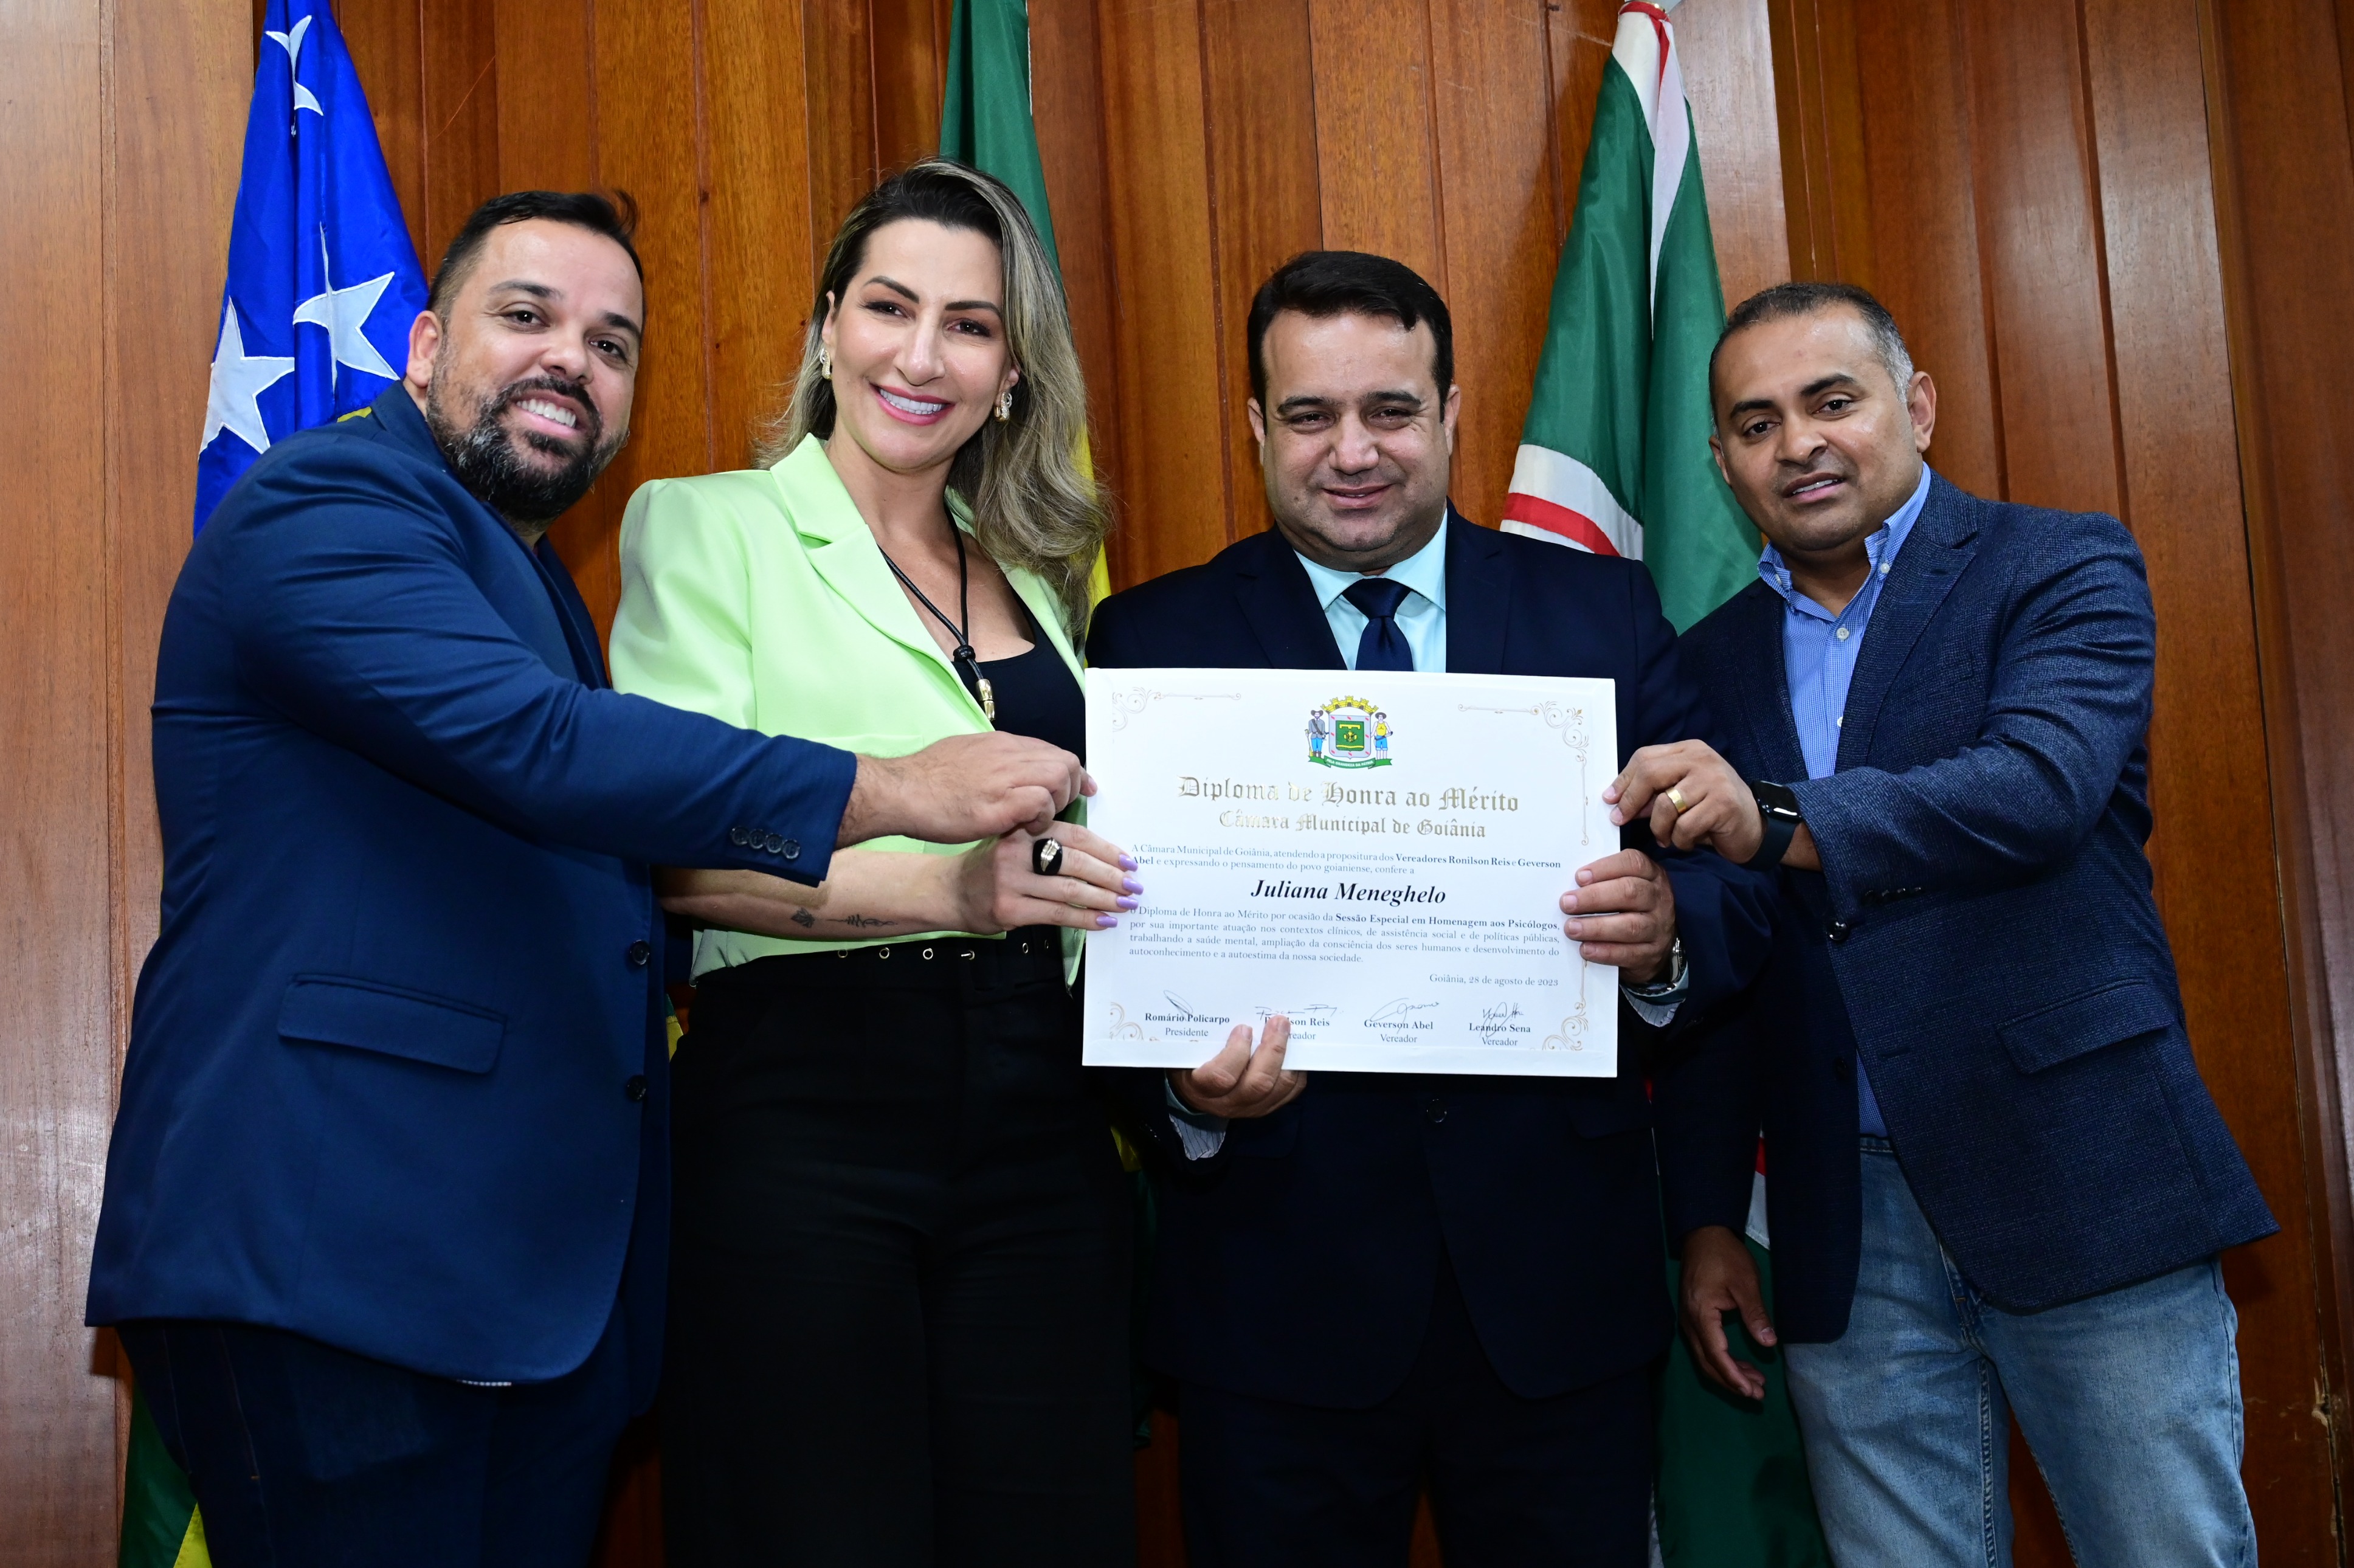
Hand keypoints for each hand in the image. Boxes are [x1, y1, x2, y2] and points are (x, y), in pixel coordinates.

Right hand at [839, 733, 1091, 846]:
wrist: (898, 791)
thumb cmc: (923, 780)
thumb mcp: (963, 755)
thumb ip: (991, 760)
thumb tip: (1007, 766)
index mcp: (1000, 743)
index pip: (1052, 750)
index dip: (1071, 771)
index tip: (1080, 787)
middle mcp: (1007, 754)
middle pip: (1065, 761)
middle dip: (1071, 787)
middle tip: (1058, 810)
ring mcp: (1004, 776)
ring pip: (1059, 776)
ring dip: (1057, 803)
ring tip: (1038, 821)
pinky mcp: (999, 803)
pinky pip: (1041, 801)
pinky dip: (1042, 818)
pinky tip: (1025, 829)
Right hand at [954, 824, 1138, 933]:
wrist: (950, 890)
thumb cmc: (993, 867)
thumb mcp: (1017, 843)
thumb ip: (1051, 842)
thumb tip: (1105, 858)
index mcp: (1024, 829)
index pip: (1075, 836)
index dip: (1106, 850)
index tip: (1129, 861)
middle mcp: (1016, 851)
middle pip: (1076, 862)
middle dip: (1111, 876)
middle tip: (1133, 886)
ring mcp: (1011, 881)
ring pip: (1069, 890)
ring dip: (1104, 899)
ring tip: (1125, 905)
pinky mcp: (1009, 909)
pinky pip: (1056, 914)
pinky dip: (1084, 918)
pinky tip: (1102, 922)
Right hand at [1168, 1016, 1305, 1119]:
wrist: (1196, 1092)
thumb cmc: (1192, 1062)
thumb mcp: (1188, 1050)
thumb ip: (1203, 1035)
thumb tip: (1228, 1004)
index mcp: (1201, 1086)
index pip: (1220, 1076)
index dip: (1236, 1052)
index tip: (1243, 1028)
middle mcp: (1226, 1102)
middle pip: (1256, 1084)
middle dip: (1273, 1051)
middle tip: (1278, 1023)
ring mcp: (1248, 1109)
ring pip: (1276, 1090)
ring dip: (1287, 1059)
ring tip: (1288, 1033)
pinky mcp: (1265, 1109)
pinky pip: (1287, 1094)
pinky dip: (1295, 1073)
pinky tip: (1293, 1053)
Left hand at [1560, 849, 1676, 982]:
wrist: (1655, 941)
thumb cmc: (1631, 906)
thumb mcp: (1624, 885)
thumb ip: (1603, 881)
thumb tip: (1568, 885)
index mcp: (1651, 874)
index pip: (1633, 863)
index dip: (1605, 868)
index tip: (1579, 877)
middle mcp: (1659, 898)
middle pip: (1630, 892)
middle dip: (1594, 897)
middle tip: (1567, 903)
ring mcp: (1659, 927)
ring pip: (1630, 926)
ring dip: (1596, 927)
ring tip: (1571, 928)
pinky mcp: (1653, 953)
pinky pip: (1630, 953)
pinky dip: (1605, 952)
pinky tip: (1585, 949)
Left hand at [1607, 741, 1762, 861]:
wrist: (1756, 828)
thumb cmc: (1713, 811)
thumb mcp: (1681, 795)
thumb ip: (1654, 793)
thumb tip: (1617, 800)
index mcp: (1689, 750)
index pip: (1645, 757)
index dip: (1624, 780)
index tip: (1609, 800)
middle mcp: (1702, 759)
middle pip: (1650, 772)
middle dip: (1631, 800)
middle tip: (1621, 819)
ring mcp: (1714, 779)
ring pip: (1665, 805)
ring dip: (1659, 829)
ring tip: (1666, 837)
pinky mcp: (1723, 804)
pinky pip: (1684, 826)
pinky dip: (1680, 840)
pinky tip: (1688, 842)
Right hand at [1679, 1224, 1776, 1399]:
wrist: (1703, 1235)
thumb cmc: (1725, 1256)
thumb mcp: (1746, 1283)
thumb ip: (1755, 1313)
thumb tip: (1769, 1344)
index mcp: (1701, 1314)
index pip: (1716, 1354)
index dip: (1733, 1375)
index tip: (1751, 1391)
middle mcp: (1690, 1322)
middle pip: (1708, 1363)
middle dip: (1732, 1381)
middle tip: (1758, 1395)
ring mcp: (1689, 1321)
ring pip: (1705, 1358)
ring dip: (1729, 1373)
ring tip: (1755, 1384)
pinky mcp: (1694, 1318)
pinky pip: (1706, 1348)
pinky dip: (1723, 1361)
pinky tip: (1741, 1365)